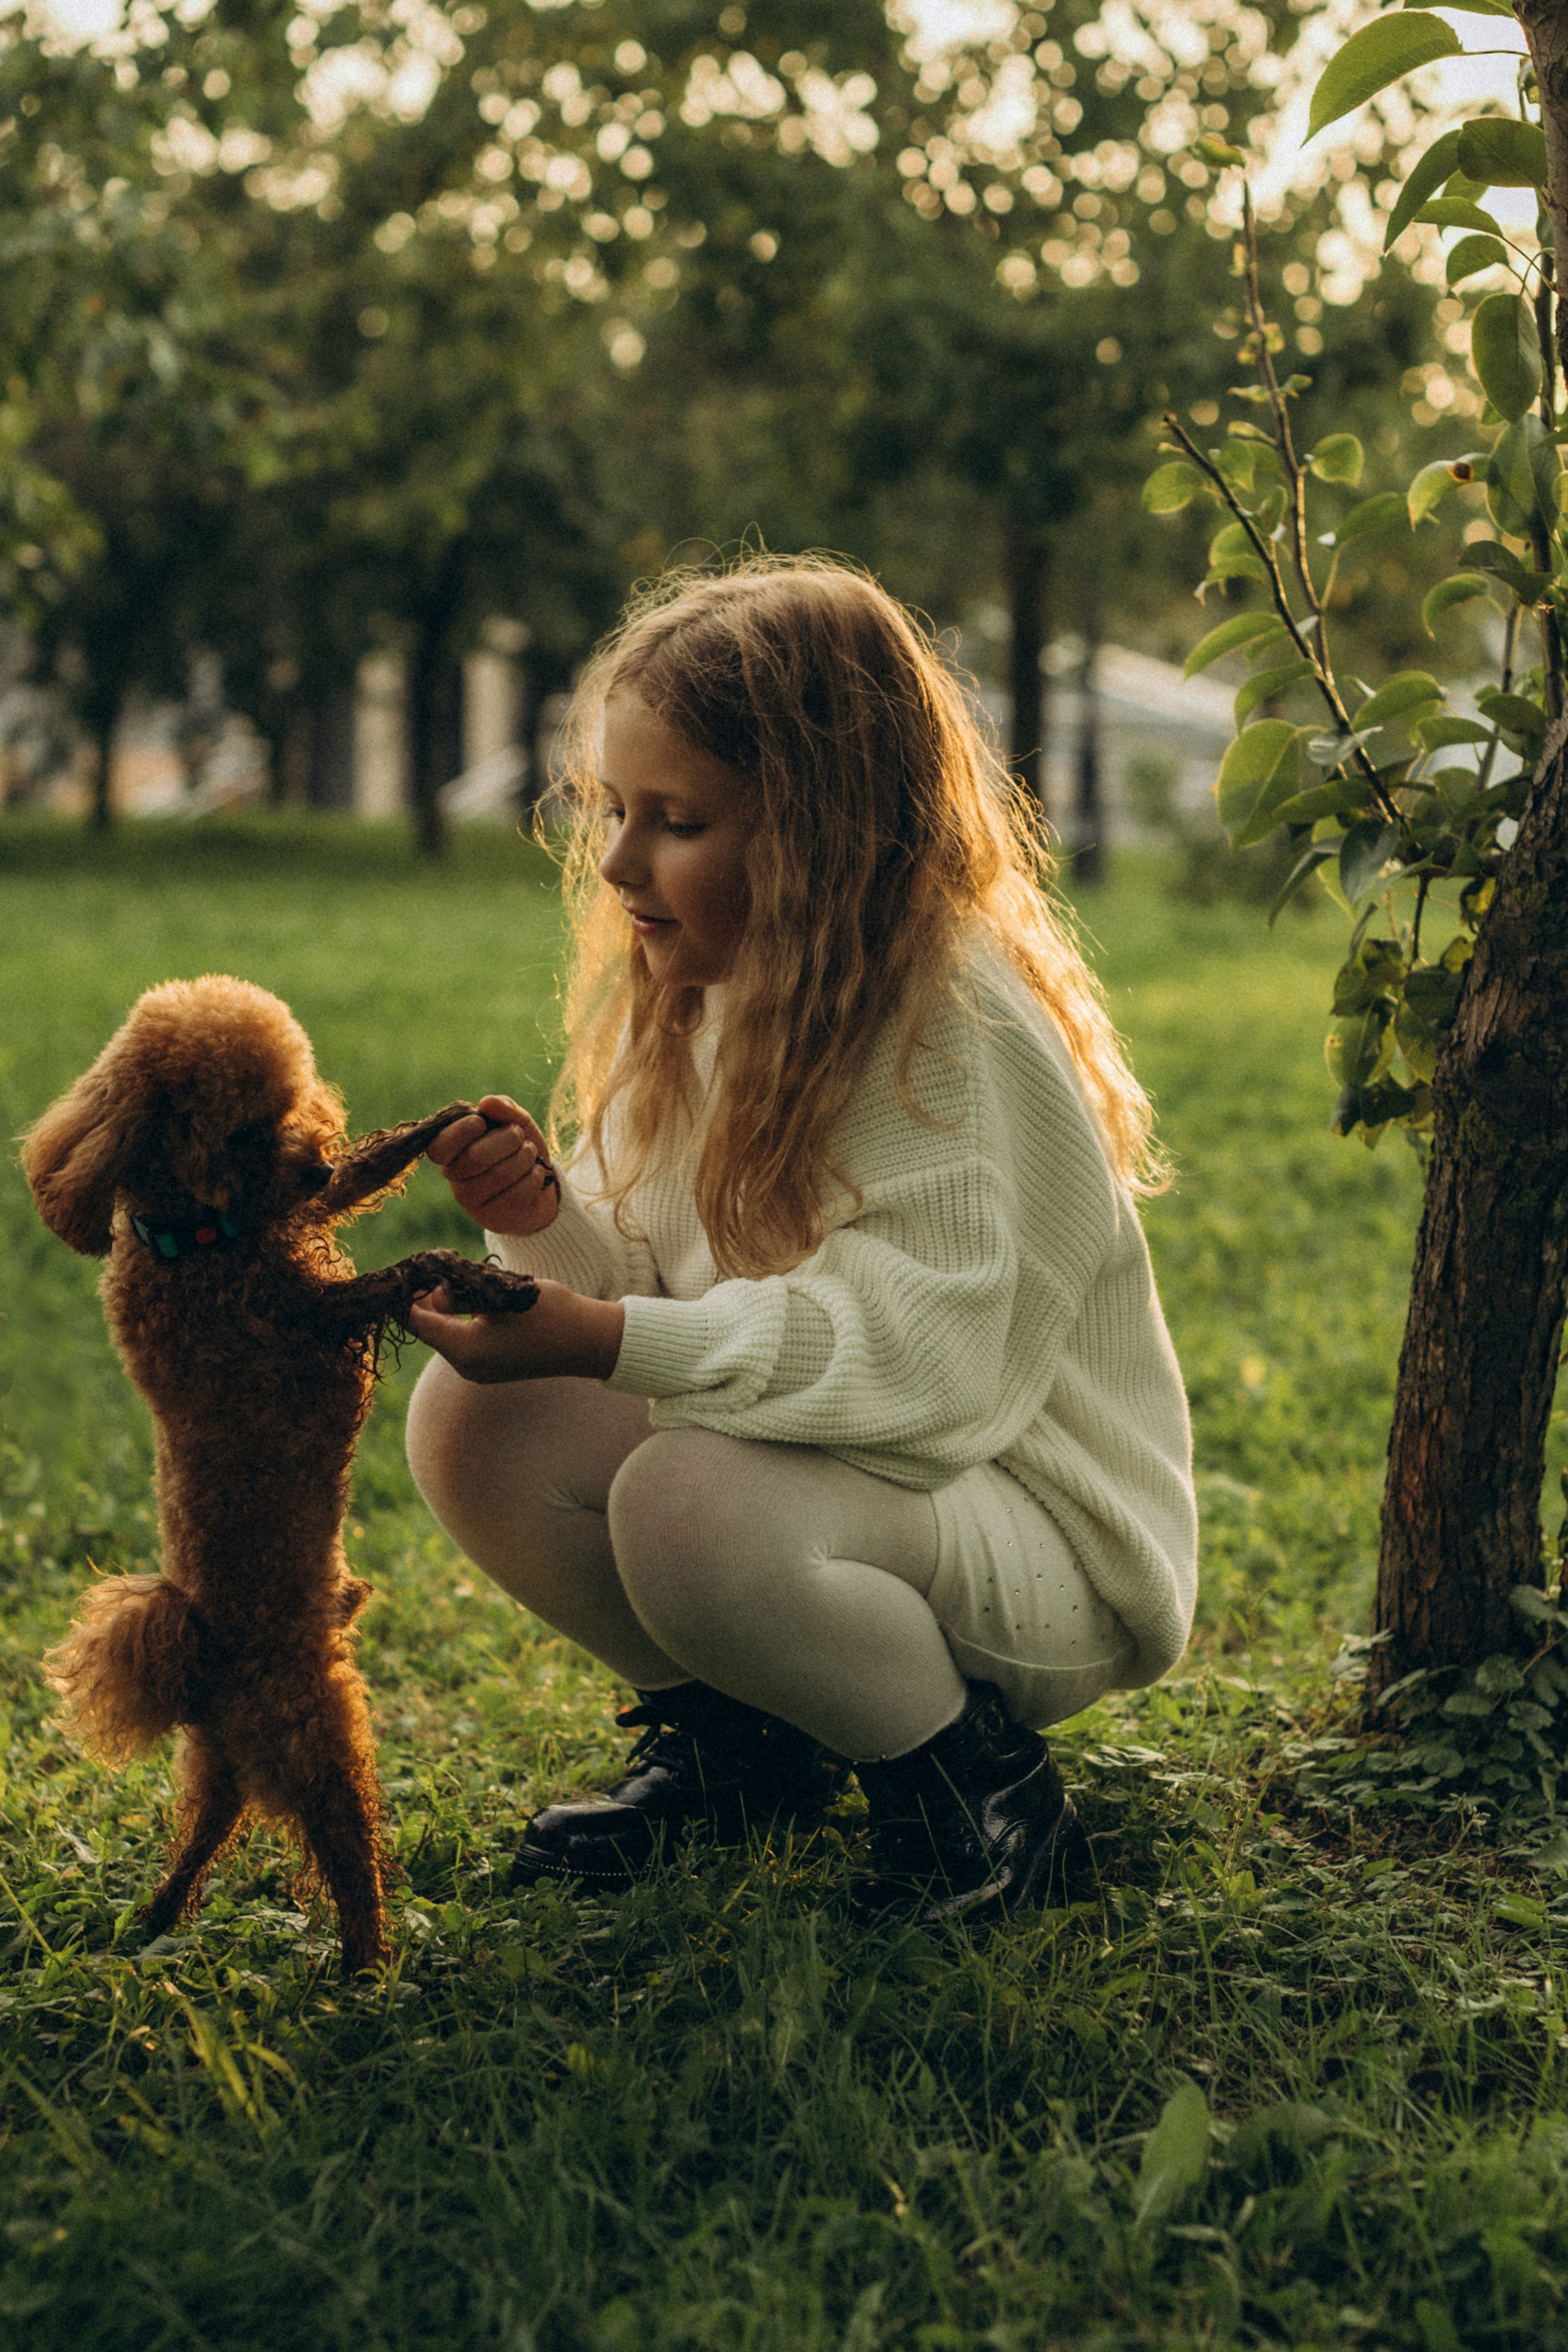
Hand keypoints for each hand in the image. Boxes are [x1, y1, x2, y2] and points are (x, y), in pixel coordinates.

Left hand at [407, 1279, 624, 1383]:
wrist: (587, 1341)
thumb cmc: (549, 1313)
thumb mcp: (500, 1293)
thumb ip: (460, 1292)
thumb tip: (431, 1289)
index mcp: (464, 1351)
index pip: (415, 1321)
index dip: (406, 1294)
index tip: (408, 1268)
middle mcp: (466, 1366)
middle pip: (429, 1328)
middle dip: (428, 1298)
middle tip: (438, 1267)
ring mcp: (479, 1370)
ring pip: (447, 1333)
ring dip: (447, 1307)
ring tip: (461, 1278)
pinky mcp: (492, 1367)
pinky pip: (464, 1340)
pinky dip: (462, 1319)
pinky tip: (477, 1297)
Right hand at [427, 1094, 559, 1236]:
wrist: (542, 1184)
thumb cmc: (519, 1148)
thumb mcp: (516, 1122)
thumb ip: (503, 1108)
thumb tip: (488, 1102)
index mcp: (451, 1151)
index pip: (439, 1146)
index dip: (459, 1133)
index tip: (480, 1122)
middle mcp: (455, 1178)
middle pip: (476, 1156)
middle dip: (508, 1139)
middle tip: (519, 1136)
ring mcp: (473, 1202)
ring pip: (501, 1174)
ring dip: (525, 1158)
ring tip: (530, 1155)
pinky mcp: (494, 1218)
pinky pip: (519, 1193)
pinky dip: (536, 1177)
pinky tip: (536, 1175)